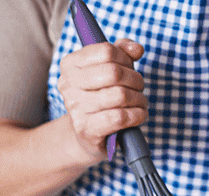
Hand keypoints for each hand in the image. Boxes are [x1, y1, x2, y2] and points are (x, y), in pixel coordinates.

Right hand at [58, 38, 147, 162]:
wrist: (87, 134)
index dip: (126, 59)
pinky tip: (139, 115)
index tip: (130, 68)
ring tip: (141, 102)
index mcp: (70, 64)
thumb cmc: (100, 96)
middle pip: (114, 73)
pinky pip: (119, 117)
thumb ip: (122, 52)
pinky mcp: (86, 129)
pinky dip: (136, 115)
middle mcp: (68, 85)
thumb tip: (136, 49)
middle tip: (139, 87)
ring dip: (139, 99)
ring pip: (120, 95)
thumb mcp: (108, 69)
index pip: (106, 51)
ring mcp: (75, 108)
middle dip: (135, 79)